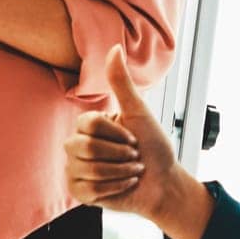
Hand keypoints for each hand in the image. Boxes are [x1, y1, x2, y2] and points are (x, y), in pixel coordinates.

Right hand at [66, 45, 199, 238]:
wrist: (164, 183)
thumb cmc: (154, 148)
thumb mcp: (139, 113)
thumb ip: (121, 83)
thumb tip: (114, 47)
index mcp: (87, 126)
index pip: (88, 123)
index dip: (117, 134)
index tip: (133, 139)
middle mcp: (76, 145)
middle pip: (85, 147)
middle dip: (119, 155)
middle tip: (133, 158)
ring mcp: (75, 168)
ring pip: (88, 168)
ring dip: (120, 173)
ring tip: (131, 172)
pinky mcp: (78, 191)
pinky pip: (88, 188)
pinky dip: (114, 187)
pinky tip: (123, 185)